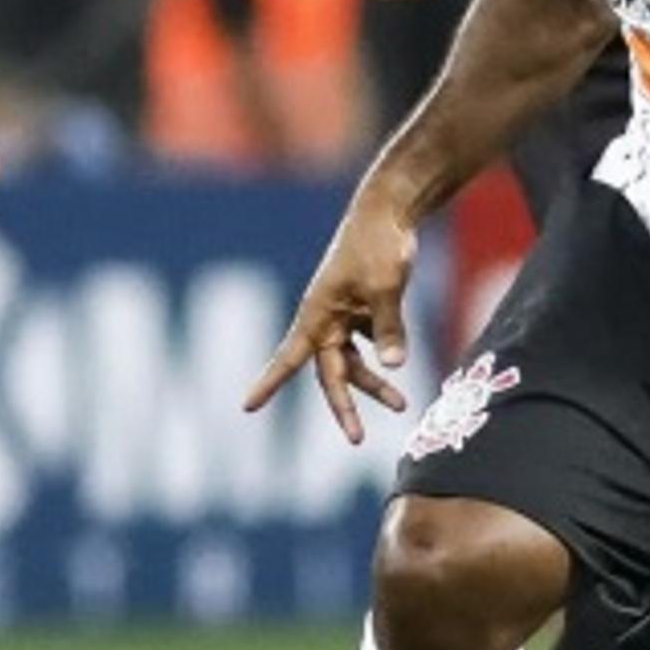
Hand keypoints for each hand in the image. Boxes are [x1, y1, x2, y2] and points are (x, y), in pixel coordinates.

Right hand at [244, 197, 415, 442]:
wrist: (389, 210)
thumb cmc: (379, 244)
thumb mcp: (385, 288)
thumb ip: (389, 329)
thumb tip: (395, 367)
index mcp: (317, 313)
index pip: (288, 357)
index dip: (268, 384)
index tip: (247, 407)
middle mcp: (324, 318)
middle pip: (329, 372)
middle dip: (344, 404)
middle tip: (356, 439)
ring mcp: (342, 314)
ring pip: (352, 361)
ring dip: (372, 383)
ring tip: (402, 404)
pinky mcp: (360, 308)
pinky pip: (366, 343)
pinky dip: (381, 355)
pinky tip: (398, 362)